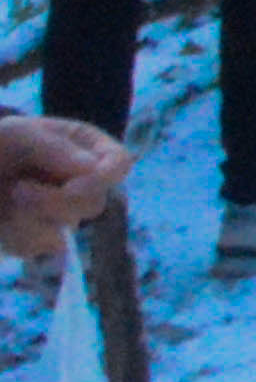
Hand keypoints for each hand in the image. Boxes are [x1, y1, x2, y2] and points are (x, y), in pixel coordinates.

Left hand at [0, 117, 127, 264]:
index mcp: (87, 149)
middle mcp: (82, 182)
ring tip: (8, 197)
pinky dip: (15, 234)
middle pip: (94, 204)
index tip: (70, 188)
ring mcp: (61, 213)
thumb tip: (93, 168)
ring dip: (29, 218)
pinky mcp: (39, 238)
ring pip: (65, 230)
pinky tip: (3, 218)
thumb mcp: (20, 134)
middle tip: (19, 188)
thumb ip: (54, 148)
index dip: (103, 180)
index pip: (119, 164)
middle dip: (55, 201)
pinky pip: (38, 247)